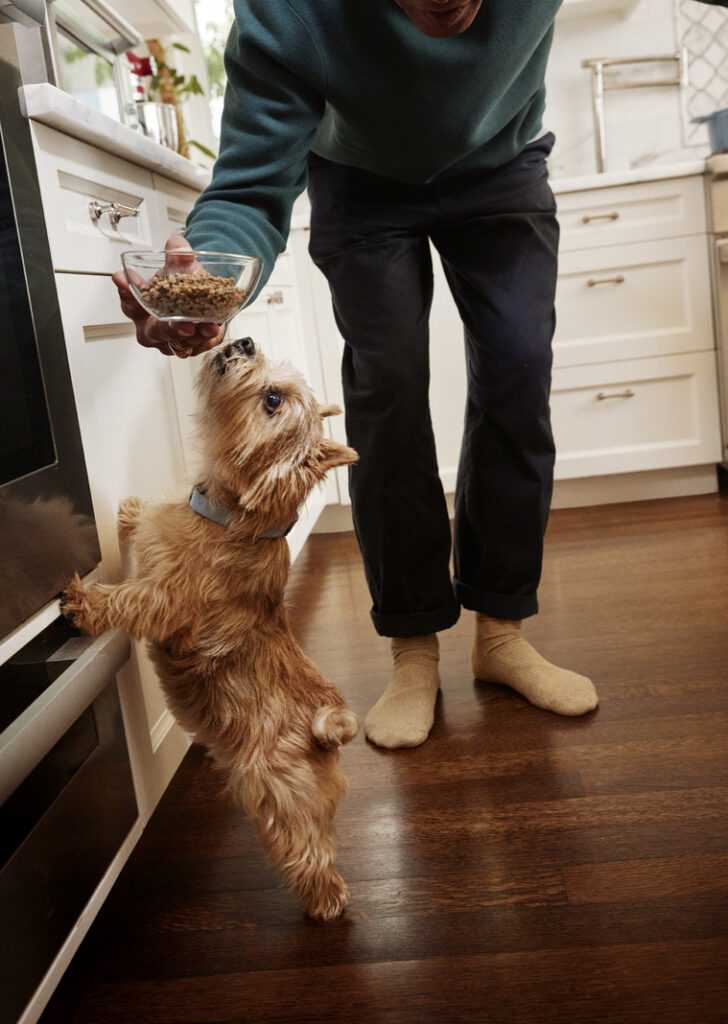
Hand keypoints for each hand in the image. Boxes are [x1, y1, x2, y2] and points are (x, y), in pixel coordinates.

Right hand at [112, 235, 225, 357]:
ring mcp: (174, 341)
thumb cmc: (181, 287)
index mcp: (141, 310)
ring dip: (196, 334)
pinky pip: (202, 344)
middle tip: (181, 324)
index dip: (125, 292)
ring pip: (182, 342)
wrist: (206, 296)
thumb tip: (179, 247)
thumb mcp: (178, 268)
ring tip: (208, 325)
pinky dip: (210, 336)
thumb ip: (177, 257)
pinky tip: (216, 327)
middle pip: (155, 332)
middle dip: (168, 329)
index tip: (121, 278)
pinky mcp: (195, 346)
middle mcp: (155, 329)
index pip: (129, 303)